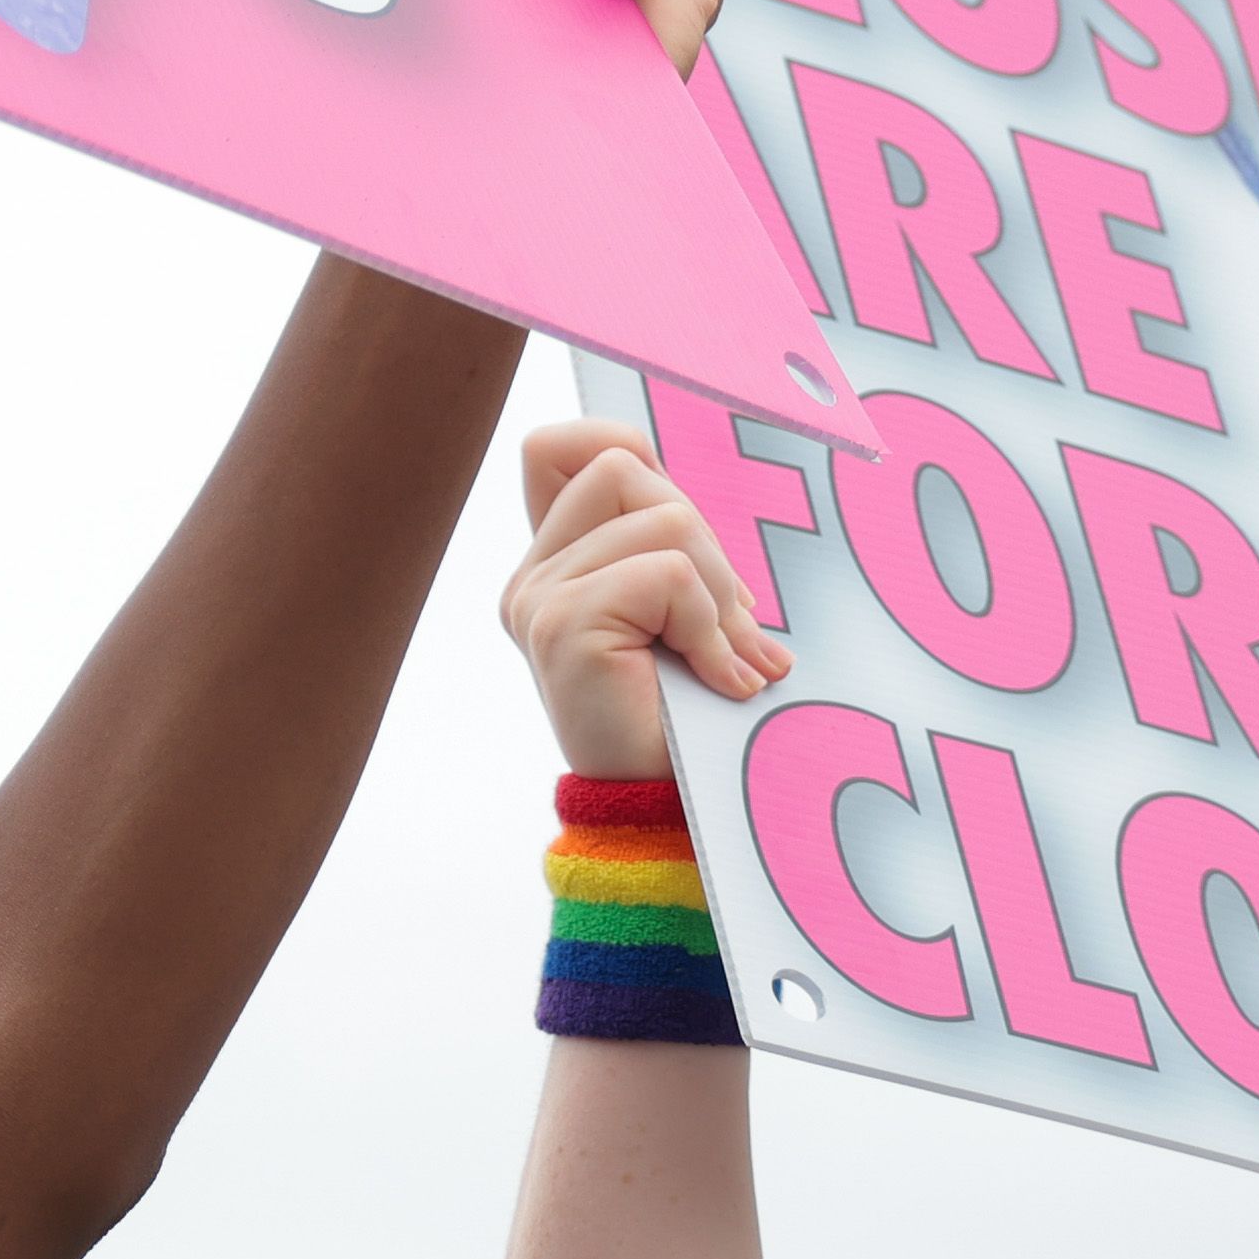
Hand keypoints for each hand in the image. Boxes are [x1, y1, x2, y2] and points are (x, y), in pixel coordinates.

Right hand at [500, 423, 792, 780]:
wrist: (665, 811)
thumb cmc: (685, 717)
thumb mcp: (681, 613)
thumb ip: (670, 551)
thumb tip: (691, 500)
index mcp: (552, 566)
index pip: (557, 447)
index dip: (623, 450)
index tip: (678, 532)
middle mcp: (532, 578)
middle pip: (623, 466)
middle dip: (703, 538)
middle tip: (726, 626)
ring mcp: (540, 598)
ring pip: (663, 515)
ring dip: (717, 589)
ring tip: (724, 658)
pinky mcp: (563, 625)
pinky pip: (669, 574)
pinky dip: (711, 626)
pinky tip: (717, 679)